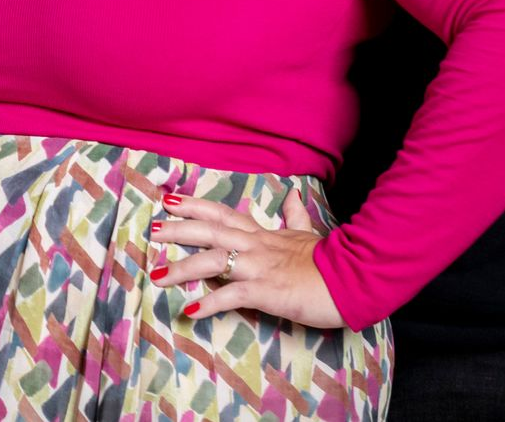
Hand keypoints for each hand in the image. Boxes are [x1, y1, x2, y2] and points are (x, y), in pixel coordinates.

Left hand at [151, 187, 345, 328]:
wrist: (352, 279)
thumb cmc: (330, 261)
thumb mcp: (309, 234)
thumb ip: (296, 216)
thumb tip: (292, 194)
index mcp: (263, 234)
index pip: (222, 214)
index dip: (194, 205)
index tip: (169, 200)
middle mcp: (256, 246)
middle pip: (210, 231)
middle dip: (178, 229)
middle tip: (151, 229)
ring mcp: (260, 267)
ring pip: (215, 260)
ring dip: (183, 268)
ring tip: (158, 276)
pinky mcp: (268, 290)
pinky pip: (233, 295)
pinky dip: (211, 301)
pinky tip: (191, 310)